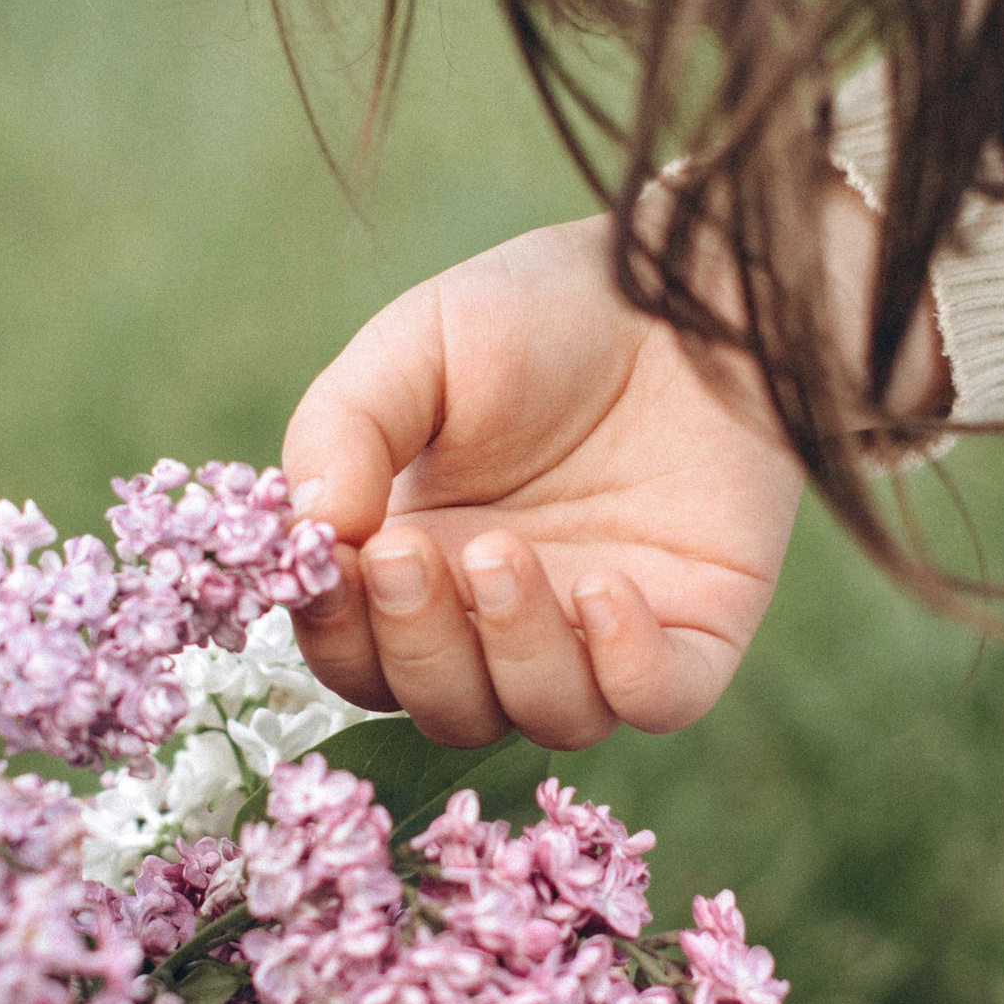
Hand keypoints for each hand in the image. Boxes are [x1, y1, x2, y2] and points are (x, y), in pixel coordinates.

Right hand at [283, 193, 938, 748]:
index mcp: (423, 563)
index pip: (358, 654)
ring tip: (507, 553)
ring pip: (538, 716)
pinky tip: (606, 587)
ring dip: (509, 651)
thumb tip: (309, 532)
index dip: (335, 632)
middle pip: (439, 705)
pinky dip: (622, 668)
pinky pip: (654, 700)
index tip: (332, 565)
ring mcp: (599, 634)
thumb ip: (343, 430)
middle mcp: (504, 619)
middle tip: (415, 553)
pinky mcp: (694, 630)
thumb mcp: (417, 346)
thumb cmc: (543, 311)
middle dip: (415, 644)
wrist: (686, 287)